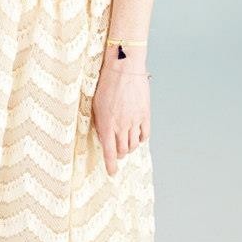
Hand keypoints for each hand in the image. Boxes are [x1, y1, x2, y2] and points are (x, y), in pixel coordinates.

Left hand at [91, 45, 150, 176]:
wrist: (124, 68)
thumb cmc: (106, 84)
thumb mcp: (96, 104)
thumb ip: (100, 122)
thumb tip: (103, 136)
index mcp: (106, 124)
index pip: (109, 152)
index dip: (111, 165)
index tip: (112, 173)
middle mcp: (121, 126)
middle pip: (122, 150)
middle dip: (119, 154)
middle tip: (117, 152)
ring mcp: (134, 121)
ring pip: (134, 144)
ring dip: (129, 147)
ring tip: (126, 143)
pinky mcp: (145, 115)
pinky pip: (145, 134)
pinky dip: (141, 139)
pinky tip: (137, 136)